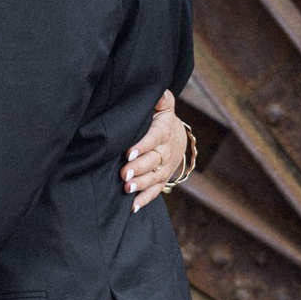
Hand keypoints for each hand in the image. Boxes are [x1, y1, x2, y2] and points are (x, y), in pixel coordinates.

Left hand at [123, 90, 194, 211]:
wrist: (177, 136)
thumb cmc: (162, 118)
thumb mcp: (164, 106)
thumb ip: (162, 99)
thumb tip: (158, 93)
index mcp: (165, 131)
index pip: (154, 138)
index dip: (143, 146)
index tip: (128, 152)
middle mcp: (167, 151)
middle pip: (154, 160)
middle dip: (139, 168)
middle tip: (124, 173)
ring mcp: (166, 167)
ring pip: (154, 177)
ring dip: (141, 184)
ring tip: (127, 188)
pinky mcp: (163, 179)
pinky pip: (155, 191)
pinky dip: (145, 199)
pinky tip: (133, 206)